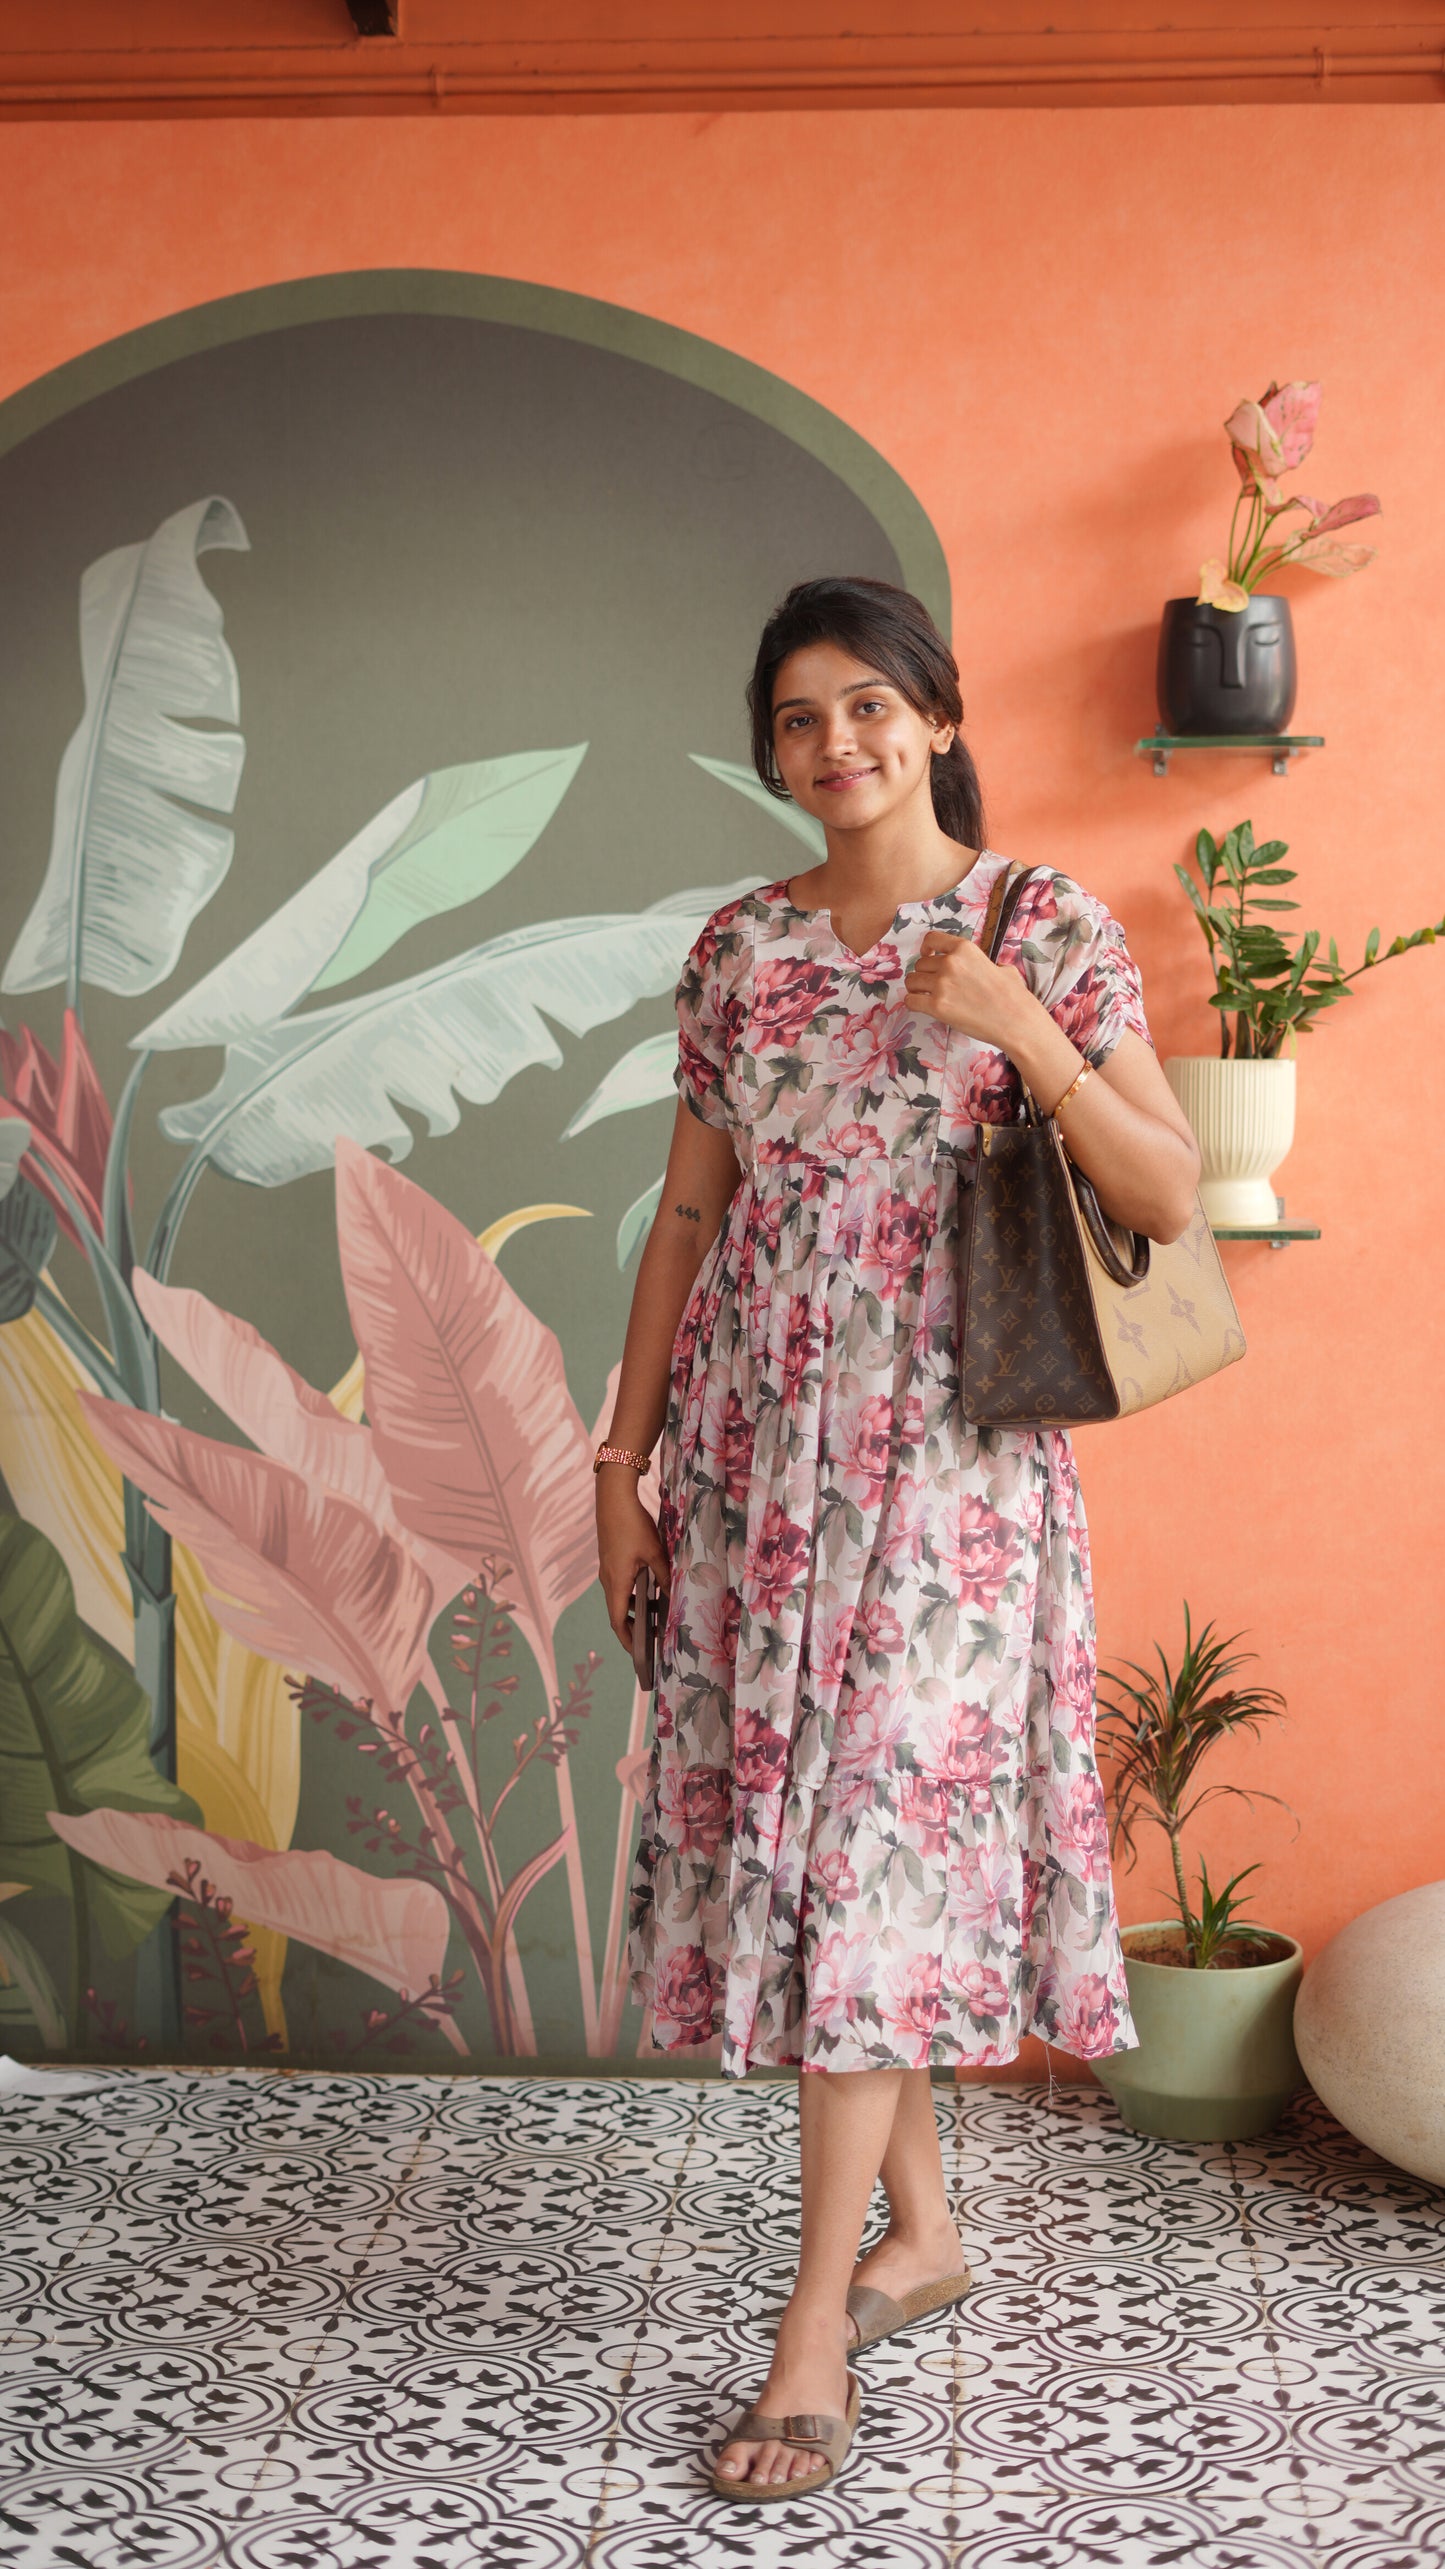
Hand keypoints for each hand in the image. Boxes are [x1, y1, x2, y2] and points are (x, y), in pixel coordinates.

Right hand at [596, 1478, 670, 1655]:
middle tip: (653, 1637)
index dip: (628, 1640)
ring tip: (657, 1613)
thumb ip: (664, 1576)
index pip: (619, 1622)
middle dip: (634, 1628)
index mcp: (616, 1582)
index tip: (640, 1654)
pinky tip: (651, 1587)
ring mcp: (607, 1570)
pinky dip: (634, 1593)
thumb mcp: (654, 1553)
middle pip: (618, 1613)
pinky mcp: (610, 1560)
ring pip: (620, 1598)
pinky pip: (620, 1585)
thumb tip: (674, 1597)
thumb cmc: (633, 1526)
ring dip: (636, 1609)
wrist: (613, 1499)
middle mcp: (608, 1580)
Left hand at [903, 928, 1037, 1050]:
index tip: (927, 956)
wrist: (1016, 1021)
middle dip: (924, 974)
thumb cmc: (1013, 997)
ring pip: (912, 981)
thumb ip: (983, 964)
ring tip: (927, 996)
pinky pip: (910, 1001)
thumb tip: (985, 968)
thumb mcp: (1000, 968)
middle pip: (920, 964)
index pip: (932, 939)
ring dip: (916, 989)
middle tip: (933, 986)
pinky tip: (923, 1007)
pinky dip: (914, 1003)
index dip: (926, 949)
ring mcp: (942, 984)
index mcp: (965, 949)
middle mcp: (950, 963)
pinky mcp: (937, 1006)